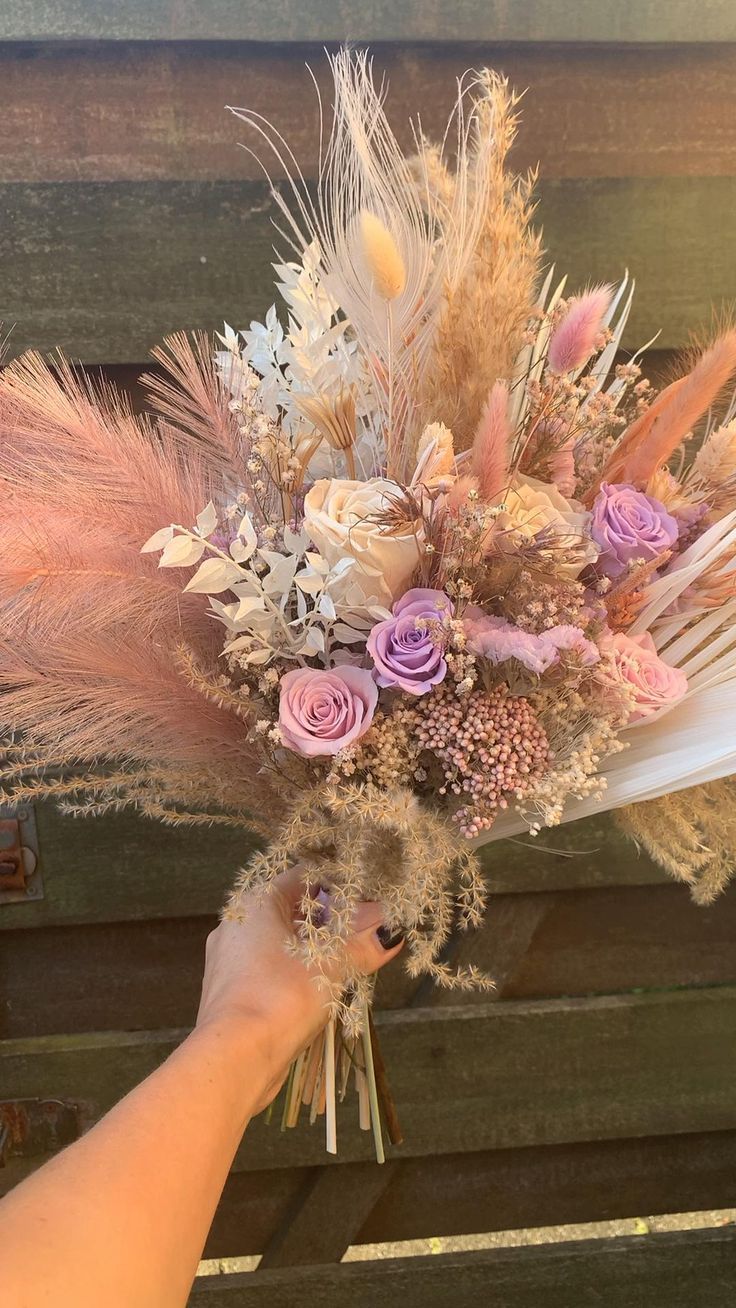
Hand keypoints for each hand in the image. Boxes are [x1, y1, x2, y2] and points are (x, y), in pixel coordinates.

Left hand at [195, 865, 402, 1107]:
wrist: (234, 1058)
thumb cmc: (282, 996)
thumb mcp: (332, 966)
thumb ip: (364, 944)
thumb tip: (392, 931)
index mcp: (257, 902)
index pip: (305, 876)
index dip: (341, 884)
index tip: (371, 898)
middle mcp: (238, 923)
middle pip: (294, 909)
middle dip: (333, 921)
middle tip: (368, 932)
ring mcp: (230, 958)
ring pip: (282, 941)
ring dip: (317, 949)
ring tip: (351, 962)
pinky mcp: (231, 990)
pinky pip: (270, 968)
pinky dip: (297, 971)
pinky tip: (322, 989)